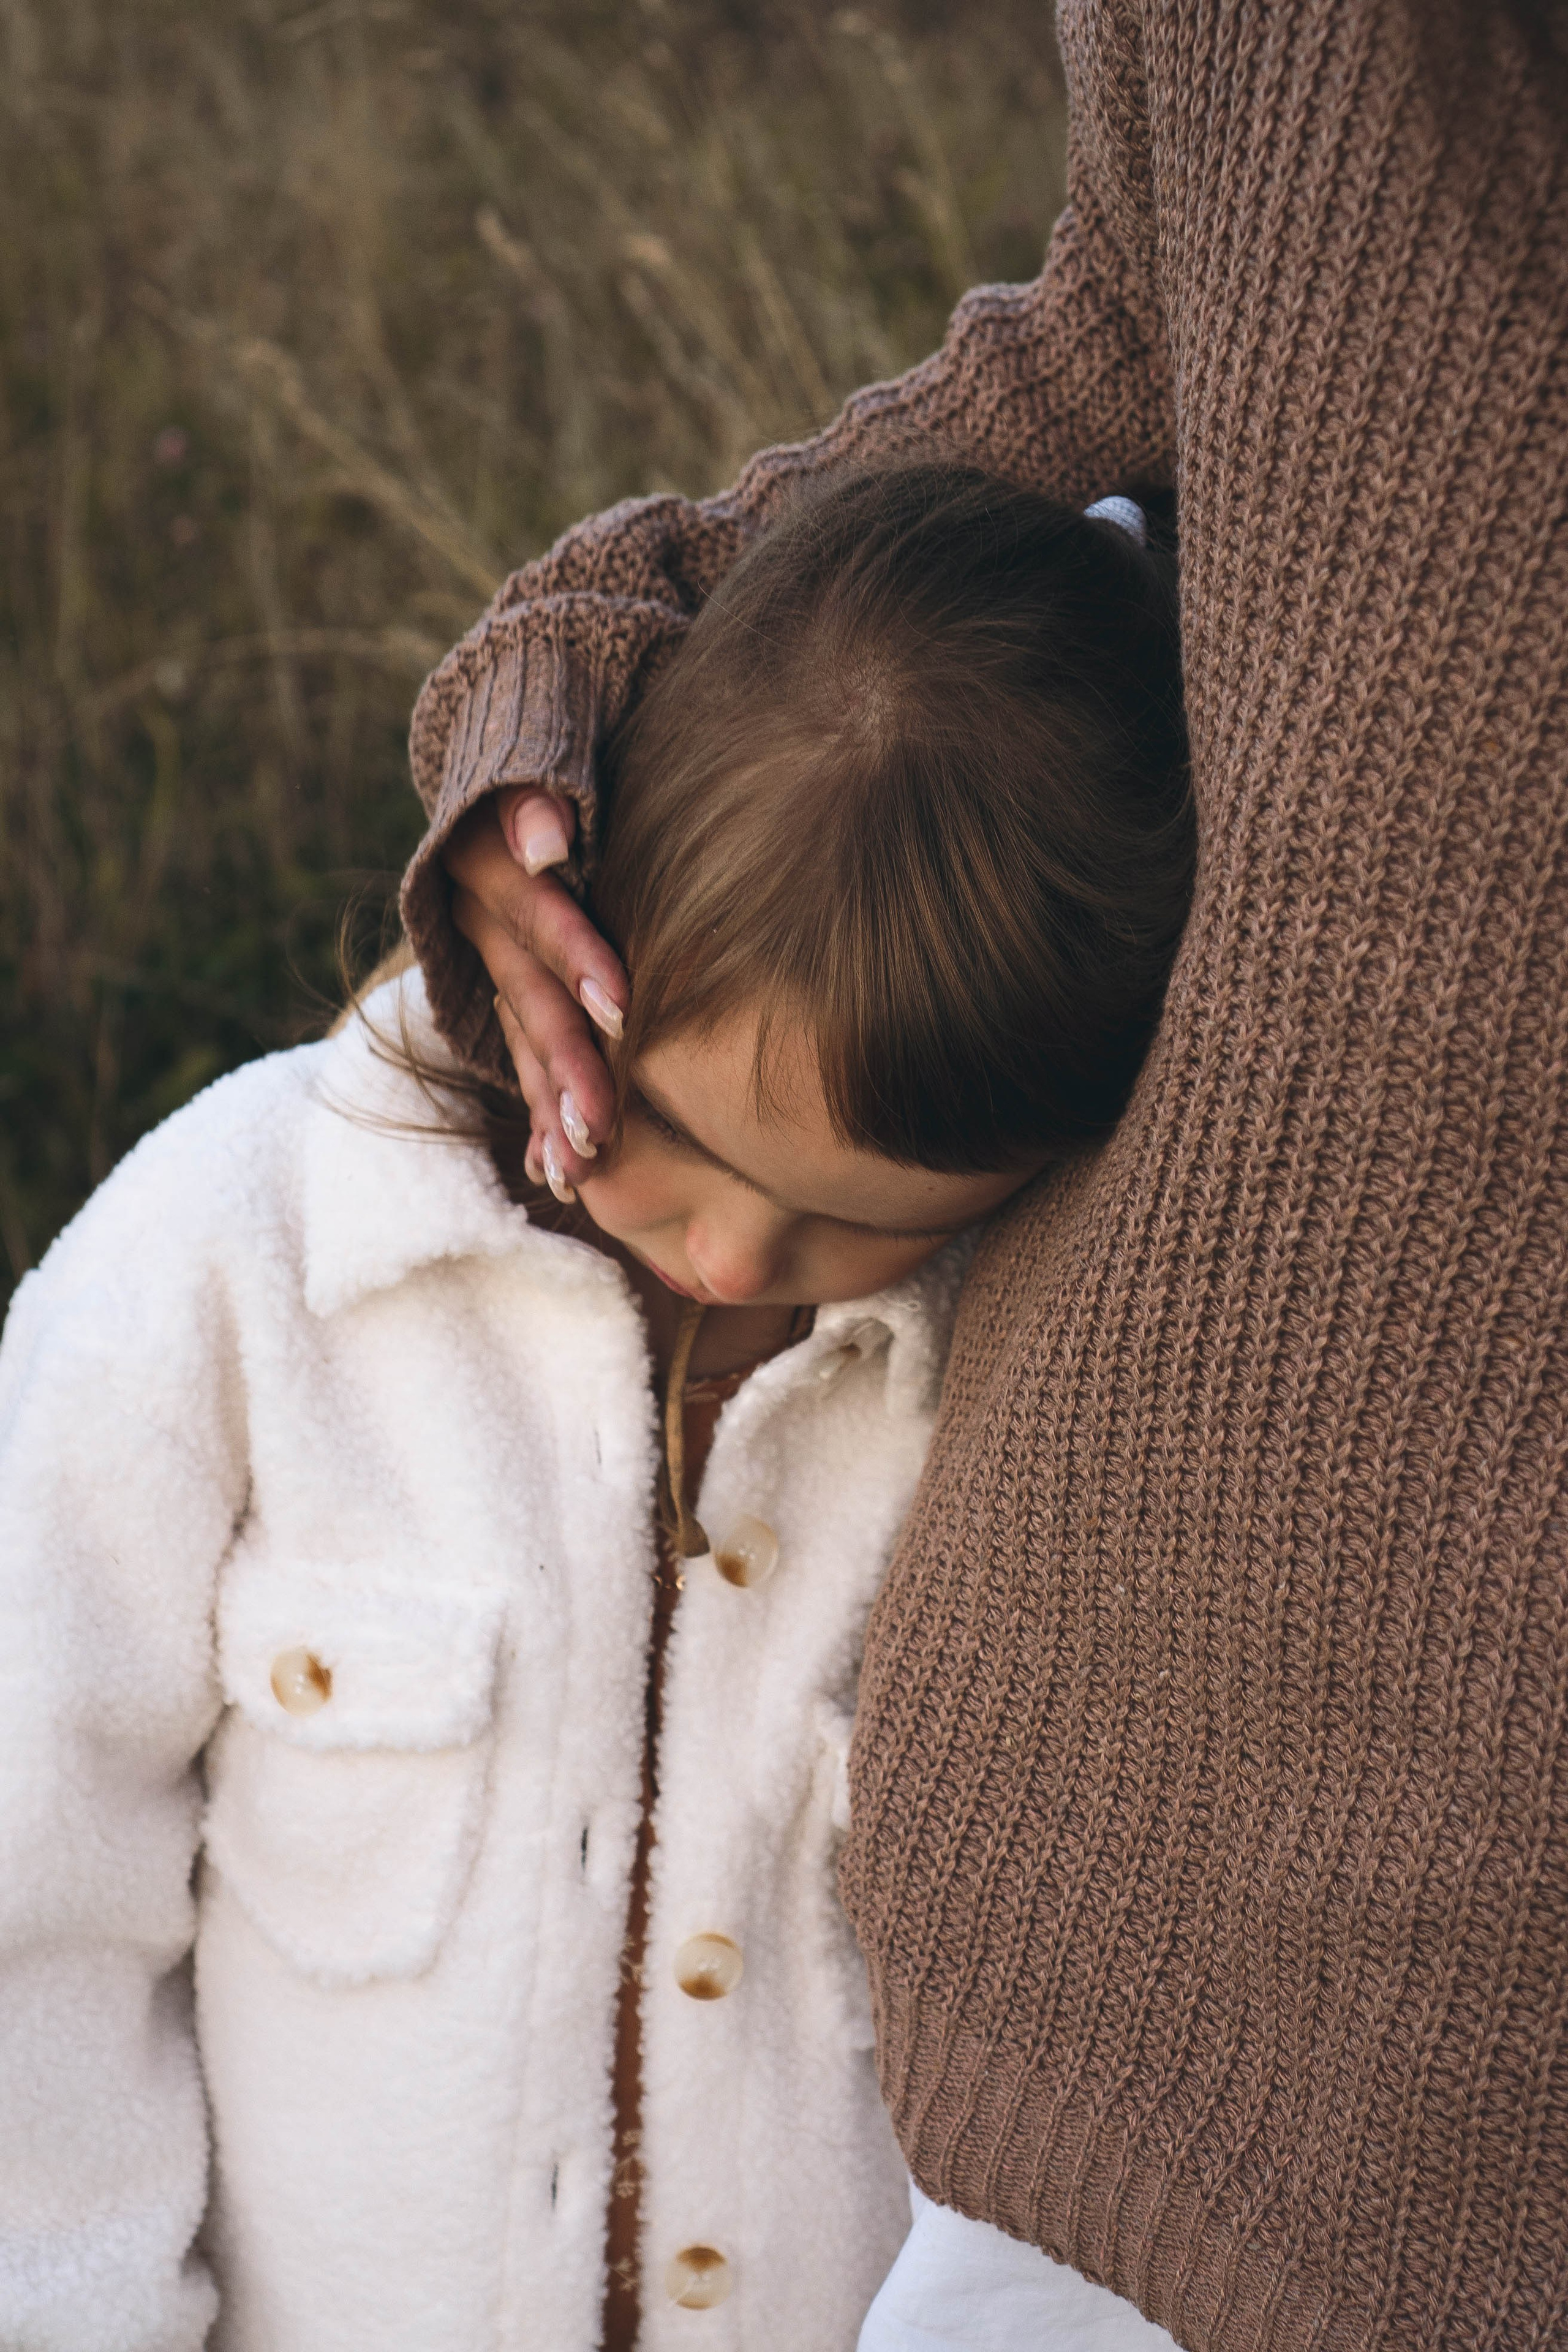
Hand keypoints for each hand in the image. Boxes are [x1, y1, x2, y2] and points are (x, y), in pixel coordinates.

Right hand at [443, 787, 627, 1198]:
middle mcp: (478, 918)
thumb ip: (540, 793)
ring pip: (517, 1040)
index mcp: (486, 859)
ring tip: (577, 1172)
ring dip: (547, 1108)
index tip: (623, 1013)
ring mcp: (485, 959)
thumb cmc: (555, 745)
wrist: (502, 764)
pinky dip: (536, 1110)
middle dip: (565, 1067)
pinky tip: (554, 1171)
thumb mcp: (542, 747)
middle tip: (600, 1132)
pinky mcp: (500, 987)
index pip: (539, 915)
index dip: (579, 961)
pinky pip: (515, 1057)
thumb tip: (546, 844)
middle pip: (526, 997)